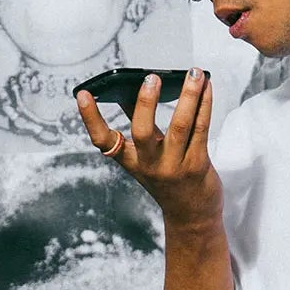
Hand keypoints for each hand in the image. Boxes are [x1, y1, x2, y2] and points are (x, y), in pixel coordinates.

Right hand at [75, 69, 222, 229]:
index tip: (83, 94)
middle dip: (147, 102)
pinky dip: (205, 104)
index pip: (103, 141)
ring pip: (180, 125)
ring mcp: (174, 167)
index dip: (90, 118)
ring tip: (193, 73)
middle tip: (152, 78)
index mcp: (131, 161)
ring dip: (188, 95)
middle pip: (142, 132)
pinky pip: (201, 129)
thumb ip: (141, 126)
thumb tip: (130, 91)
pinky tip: (207, 87)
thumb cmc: (168, 179)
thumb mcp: (148, 157)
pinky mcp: (198, 166)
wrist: (191, 215)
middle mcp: (149, 165)